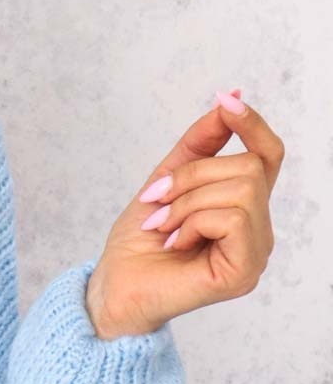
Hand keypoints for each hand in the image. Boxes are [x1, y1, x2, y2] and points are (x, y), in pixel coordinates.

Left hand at [85, 89, 283, 338]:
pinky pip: (232, 219)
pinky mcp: (245, 273)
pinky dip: (192, 222)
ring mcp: (256, 253)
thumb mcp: (166, 178)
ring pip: (241, 190)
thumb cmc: (139, 241)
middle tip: (157, 201)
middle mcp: (258, 229)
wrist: (114, 285)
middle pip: (249, 167)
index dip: (253, 124)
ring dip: (186, 202)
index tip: (226, 102)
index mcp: (243, 206)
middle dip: (192, 176)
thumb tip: (230, 98)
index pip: (268, 155)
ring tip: (163, 226)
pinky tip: (175, 243)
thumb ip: (200, 144)